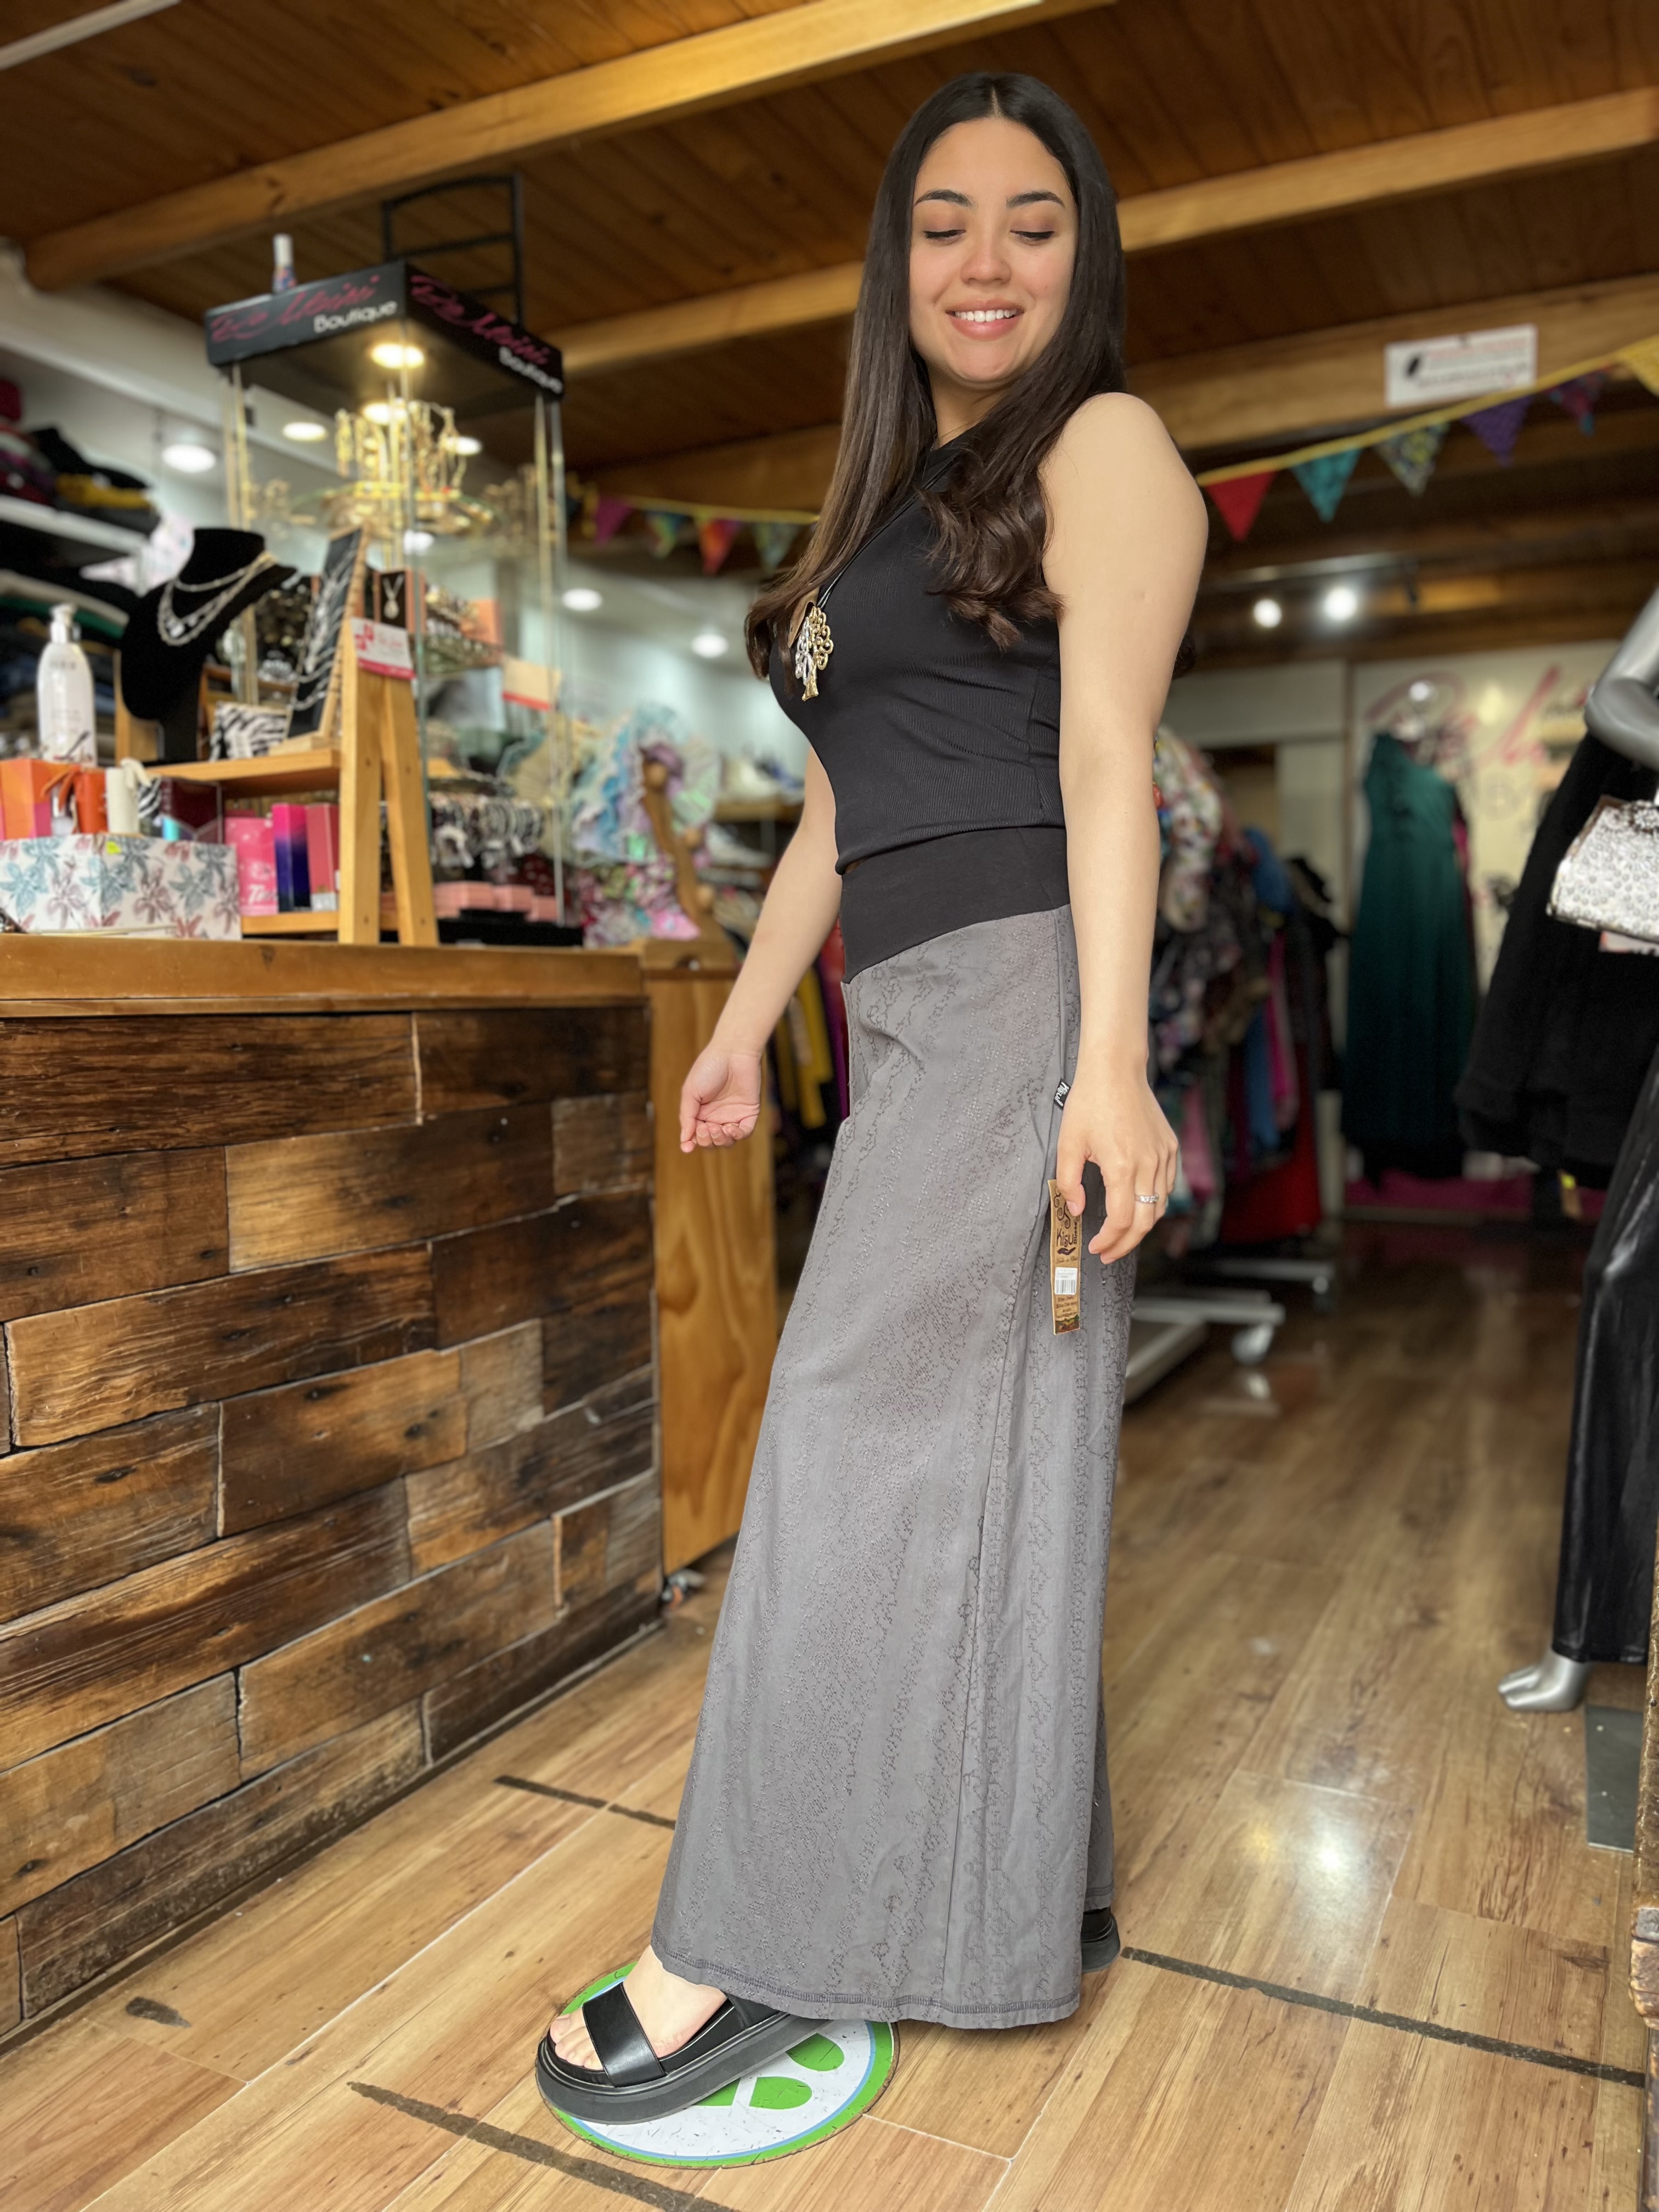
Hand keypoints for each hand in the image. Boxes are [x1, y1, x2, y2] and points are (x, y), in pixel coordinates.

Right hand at [679, 1044, 762, 1151]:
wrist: (732, 1052)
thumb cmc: (708, 1068)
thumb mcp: (691, 1092)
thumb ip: (687, 1116)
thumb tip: (685, 1140)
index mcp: (700, 1112)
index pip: (696, 1135)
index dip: (691, 1143)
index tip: (687, 1147)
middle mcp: (717, 1116)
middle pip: (711, 1141)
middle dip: (706, 1140)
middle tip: (705, 1127)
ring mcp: (733, 1115)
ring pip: (727, 1141)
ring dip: (720, 1140)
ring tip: (716, 1127)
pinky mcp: (749, 1112)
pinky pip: (744, 1132)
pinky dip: (736, 1135)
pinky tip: (729, 1128)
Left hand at [1055, 1067, 1178, 1263]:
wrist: (1116, 1070)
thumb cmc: (1090, 1102)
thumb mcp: (1068, 1143)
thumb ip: (1069, 1182)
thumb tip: (1075, 1210)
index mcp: (1122, 1167)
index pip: (1121, 1220)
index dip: (1109, 1241)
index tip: (1096, 1247)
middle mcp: (1148, 1165)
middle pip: (1145, 1222)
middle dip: (1126, 1244)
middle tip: (1109, 1253)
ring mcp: (1163, 1156)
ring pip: (1159, 1206)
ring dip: (1141, 1226)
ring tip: (1122, 1234)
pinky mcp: (1170, 1147)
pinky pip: (1166, 1185)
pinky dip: (1154, 1203)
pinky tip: (1138, 1206)